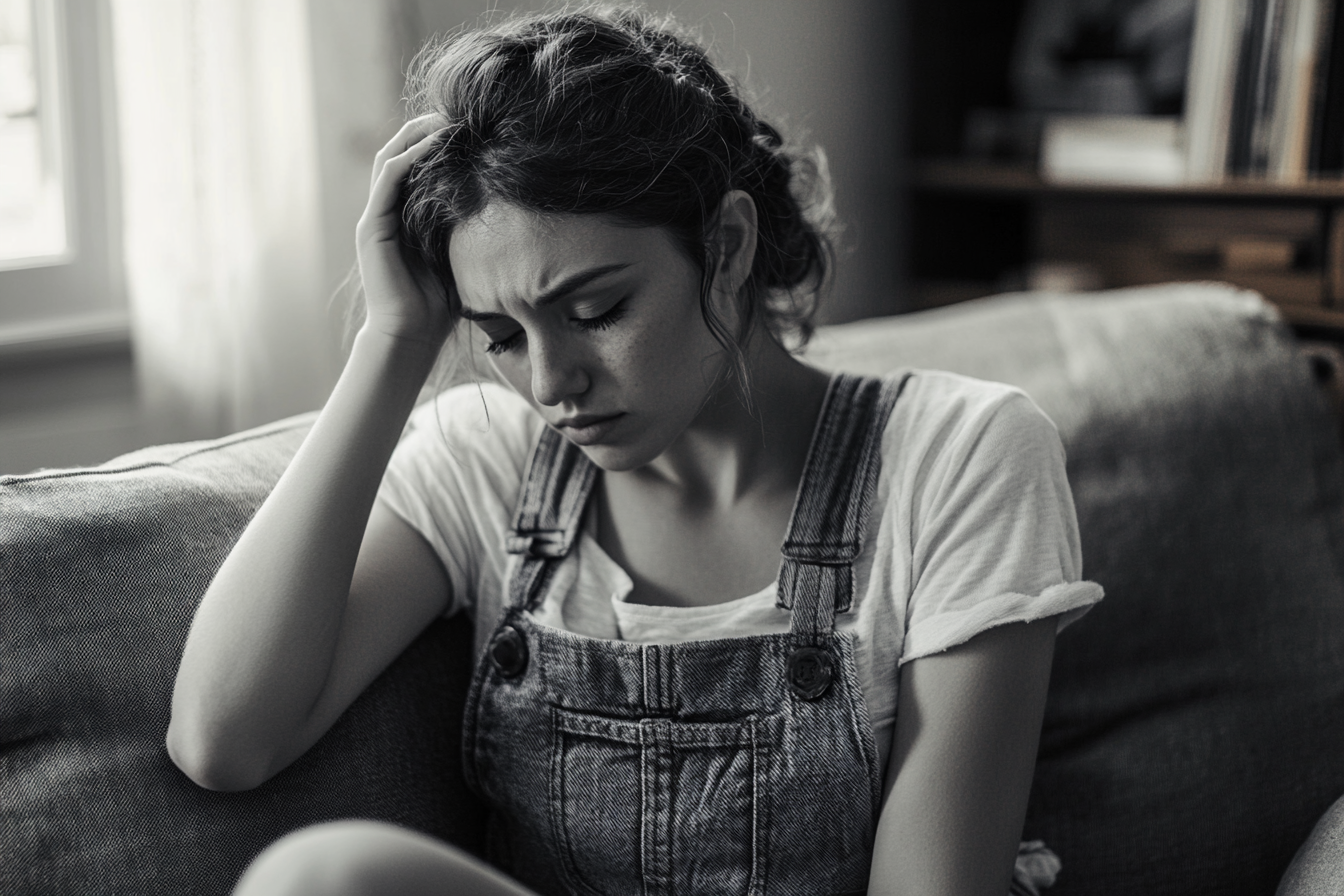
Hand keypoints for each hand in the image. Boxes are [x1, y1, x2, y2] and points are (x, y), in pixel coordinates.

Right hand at [355, 115, 457, 347]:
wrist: (412, 335)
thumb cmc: (439, 303)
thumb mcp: (460, 253)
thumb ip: (466, 227)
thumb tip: (504, 203)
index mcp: (403, 215)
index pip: (414, 163)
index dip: (435, 140)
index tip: (466, 125)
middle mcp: (385, 210)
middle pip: (399, 152)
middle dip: (425, 128)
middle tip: (456, 113)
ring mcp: (375, 217)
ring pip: (390, 158)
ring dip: (416, 135)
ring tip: (445, 120)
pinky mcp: (371, 227)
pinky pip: (388, 180)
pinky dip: (409, 158)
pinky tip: (433, 146)